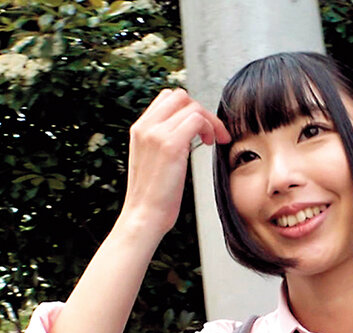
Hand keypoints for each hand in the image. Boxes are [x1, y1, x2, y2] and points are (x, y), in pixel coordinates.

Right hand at [119, 89, 230, 238]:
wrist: (144, 216)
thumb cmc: (153, 196)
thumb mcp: (153, 160)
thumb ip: (163, 141)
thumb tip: (186, 131)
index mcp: (139, 129)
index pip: (167, 99)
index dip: (189, 109)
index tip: (201, 128)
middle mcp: (145, 127)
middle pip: (179, 96)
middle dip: (201, 110)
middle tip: (212, 133)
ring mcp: (156, 134)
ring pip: (191, 106)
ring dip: (209, 120)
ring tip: (213, 140)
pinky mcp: (170, 145)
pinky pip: (196, 119)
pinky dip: (210, 128)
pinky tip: (210, 144)